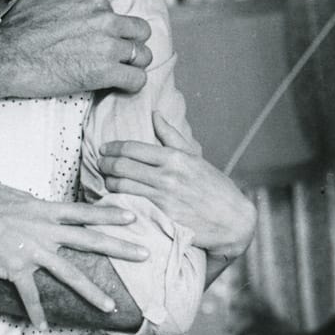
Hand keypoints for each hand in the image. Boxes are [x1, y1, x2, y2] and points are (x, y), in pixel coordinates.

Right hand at [0, 0, 152, 97]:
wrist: (5, 57)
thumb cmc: (15, 29)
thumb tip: (58, 0)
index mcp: (91, 0)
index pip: (117, 12)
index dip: (110, 29)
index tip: (99, 40)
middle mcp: (104, 18)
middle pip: (140, 31)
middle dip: (132, 44)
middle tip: (119, 57)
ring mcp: (107, 45)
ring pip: (144, 55)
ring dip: (134, 65)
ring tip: (121, 74)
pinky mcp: (105, 72)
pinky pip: (137, 80)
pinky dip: (131, 85)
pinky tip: (120, 88)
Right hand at [0, 184, 149, 329]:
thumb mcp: (3, 191)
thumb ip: (23, 197)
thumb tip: (31, 198)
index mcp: (43, 211)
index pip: (83, 212)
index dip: (109, 214)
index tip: (132, 216)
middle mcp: (44, 232)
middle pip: (89, 240)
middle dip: (119, 247)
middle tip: (145, 254)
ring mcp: (33, 253)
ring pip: (70, 274)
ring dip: (92, 293)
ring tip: (111, 307)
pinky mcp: (17, 271)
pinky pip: (30, 296)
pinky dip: (36, 313)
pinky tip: (42, 329)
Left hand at [99, 112, 257, 262]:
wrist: (233, 220)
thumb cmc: (214, 187)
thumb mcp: (195, 157)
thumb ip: (172, 136)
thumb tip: (155, 114)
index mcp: (174, 158)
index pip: (132, 148)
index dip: (112, 148)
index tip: (104, 149)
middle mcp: (167, 176)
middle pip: (122, 166)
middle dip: (105, 164)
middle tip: (100, 164)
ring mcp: (164, 198)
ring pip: (122, 187)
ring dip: (108, 183)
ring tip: (107, 181)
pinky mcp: (162, 217)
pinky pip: (131, 205)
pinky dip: (119, 201)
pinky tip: (115, 199)